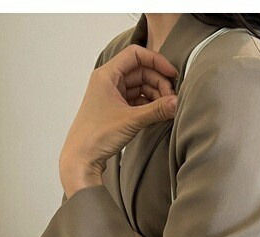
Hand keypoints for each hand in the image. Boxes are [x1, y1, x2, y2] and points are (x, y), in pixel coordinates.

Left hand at [60, 45, 178, 197]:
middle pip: (141, 71)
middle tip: (171, 99)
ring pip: (140, 86)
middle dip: (158, 82)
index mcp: (107, 75)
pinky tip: (157, 114)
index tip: (172, 74)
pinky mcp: (116, 109)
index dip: (156, 61)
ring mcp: (112, 95)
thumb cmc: (96, 136)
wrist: (82, 158)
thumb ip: (157, 110)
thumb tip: (177, 103)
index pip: (135, 55)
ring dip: (155, 95)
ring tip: (166, 109)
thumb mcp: (131, 120)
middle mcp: (109, 81)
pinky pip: (137, 100)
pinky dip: (149, 105)